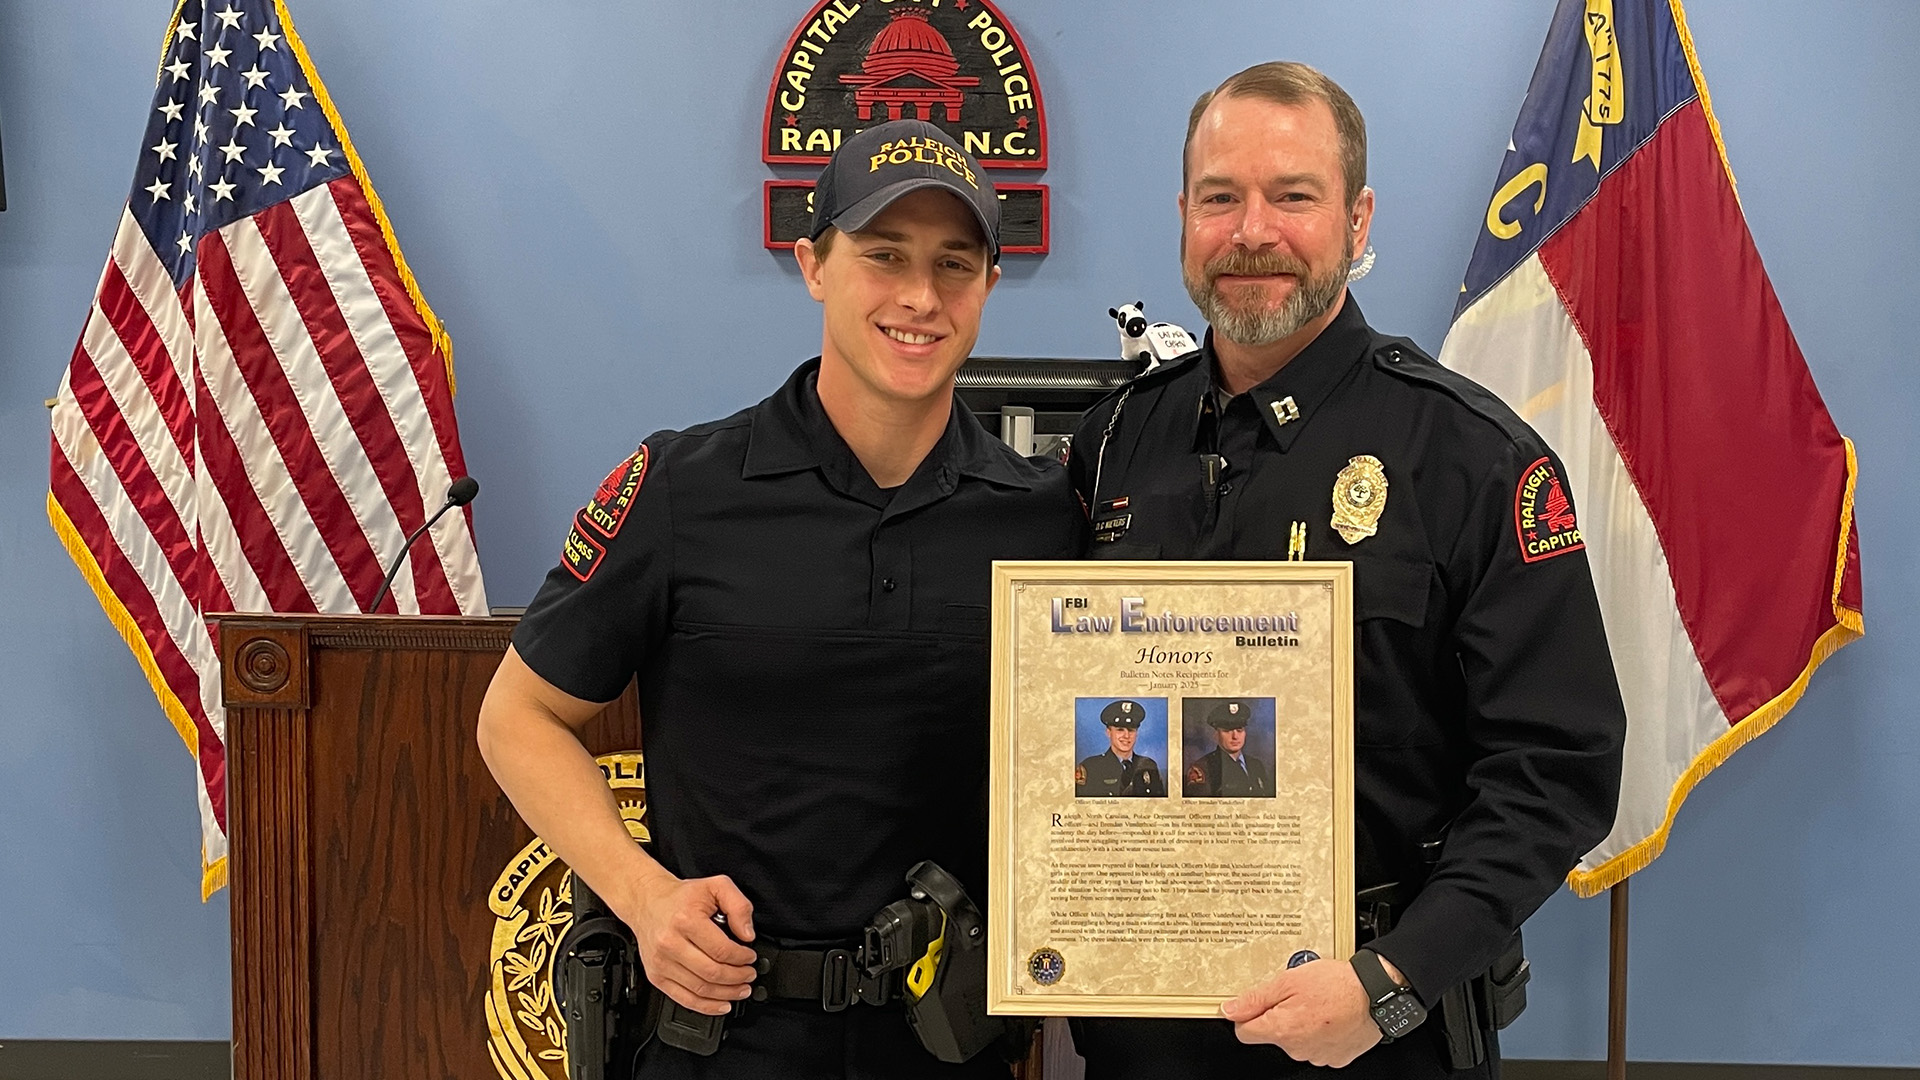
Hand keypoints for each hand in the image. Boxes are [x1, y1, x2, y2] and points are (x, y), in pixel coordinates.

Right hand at [618, 868, 758, 1014]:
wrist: (647, 902)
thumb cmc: (681, 897)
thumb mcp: (715, 886)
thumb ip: (738, 906)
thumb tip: (747, 934)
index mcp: (686, 921)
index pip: (722, 950)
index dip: (742, 958)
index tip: (750, 957)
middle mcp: (670, 943)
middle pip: (712, 972)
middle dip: (738, 978)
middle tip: (749, 975)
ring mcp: (661, 963)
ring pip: (700, 989)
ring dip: (726, 994)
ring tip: (741, 989)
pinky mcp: (656, 976)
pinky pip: (684, 998)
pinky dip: (706, 1006)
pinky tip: (722, 1004)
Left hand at [1219, 956, 1382, 1066]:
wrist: (1376, 994)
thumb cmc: (1337, 985)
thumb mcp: (1288, 980)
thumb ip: (1255, 999)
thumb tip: (1230, 1010)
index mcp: (1281, 1029)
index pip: (1245, 1032)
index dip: (1248, 1015)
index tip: (1258, 1005)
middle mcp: (1297, 1049)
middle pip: (1273, 1035)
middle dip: (1279, 1016)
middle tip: (1297, 997)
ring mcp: (1317, 1057)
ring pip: (1296, 1041)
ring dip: (1302, 1025)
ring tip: (1318, 1004)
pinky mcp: (1335, 1058)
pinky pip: (1318, 1047)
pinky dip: (1320, 1033)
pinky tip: (1330, 1016)